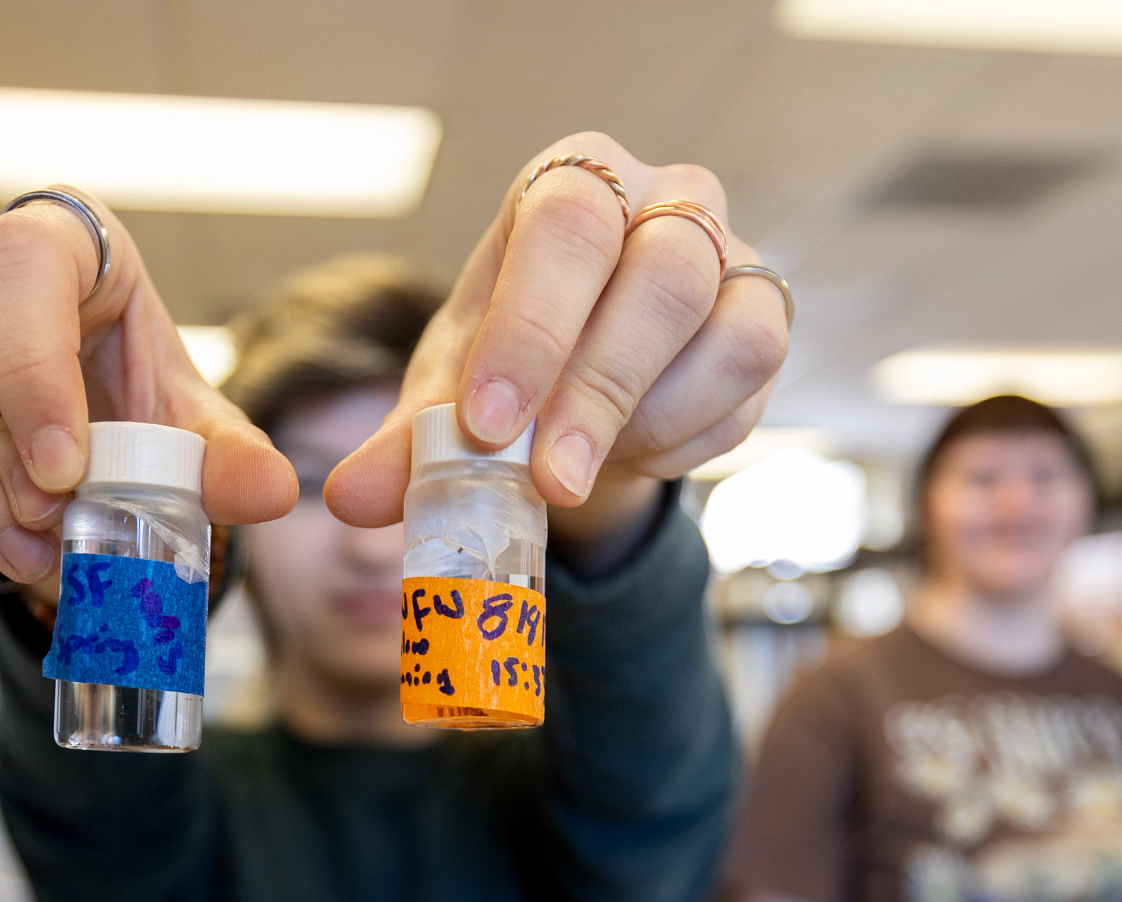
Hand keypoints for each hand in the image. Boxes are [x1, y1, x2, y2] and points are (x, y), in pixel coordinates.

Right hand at [0, 190, 295, 587]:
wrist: (86, 435)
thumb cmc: (131, 398)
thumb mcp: (188, 425)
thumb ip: (225, 456)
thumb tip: (270, 492)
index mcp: (57, 241)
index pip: (14, 259)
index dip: (28, 364)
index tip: (66, 468)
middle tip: (48, 514)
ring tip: (28, 548)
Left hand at [323, 133, 789, 540]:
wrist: (583, 393)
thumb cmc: (514, 365)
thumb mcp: (452, 396)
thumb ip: (407, 443)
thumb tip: (355, 497)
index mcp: (570, 185)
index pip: (568, 225)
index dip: (534, 324)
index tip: (490, 422)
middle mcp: (665, 201)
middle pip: (666, 272)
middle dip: (600, 389)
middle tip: (547, 482)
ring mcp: (732, 259)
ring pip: (732, 330)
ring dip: (651, 421)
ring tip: (583, 472)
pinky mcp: (767, 323)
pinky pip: (752, 386)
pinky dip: (690, 439)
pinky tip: (634, 458)